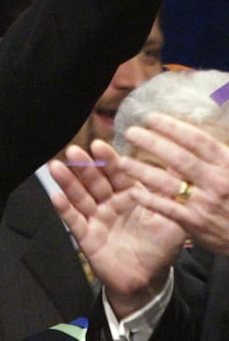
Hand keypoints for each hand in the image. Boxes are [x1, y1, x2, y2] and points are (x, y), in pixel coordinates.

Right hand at [50, 142, 185, 315]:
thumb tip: (184, 167)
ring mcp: (96, 218)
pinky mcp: (86, 236)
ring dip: (68, 182)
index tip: (99, 145)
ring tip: (56, 166)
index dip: (108, 160)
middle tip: (74, 150)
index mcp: (128, 195)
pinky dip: (64, 209)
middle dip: (84, 166)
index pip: (117, 173)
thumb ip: (173, 195)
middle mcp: (109, 203)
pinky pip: (74, 221)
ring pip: (80, 197)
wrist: (148, 279)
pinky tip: (56, 196)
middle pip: (94, 181)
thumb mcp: (173, 219)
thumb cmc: (160, 248)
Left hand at [114, 113, 228, 255]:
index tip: (151, 118)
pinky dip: (150, 199)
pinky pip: (167, 208)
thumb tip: (185, 134)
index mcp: (227, 164)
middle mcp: (217, 181)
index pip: (198, 141)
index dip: (173, 127)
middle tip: (131, 133)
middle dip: (153, 143)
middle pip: (179, 158)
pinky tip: (133, 191)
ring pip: (169, 184)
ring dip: (143, 171)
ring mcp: (206, 203)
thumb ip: (213, 155)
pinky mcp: (195, 222)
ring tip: (123, 161)